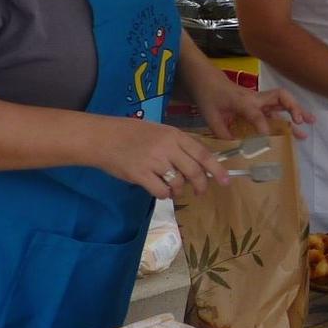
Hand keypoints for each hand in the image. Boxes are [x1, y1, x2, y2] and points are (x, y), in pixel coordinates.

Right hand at [88, 117, 226, 200]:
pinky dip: (164, 195)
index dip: (217, 169)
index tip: (226, 181)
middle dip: (201, 185)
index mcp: (174, 135)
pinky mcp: (140, 175)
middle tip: (200, 192)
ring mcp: (153, 161)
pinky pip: (161, 191)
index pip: (203, 154)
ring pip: (178, 183)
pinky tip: (159, 191)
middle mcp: (167, 147)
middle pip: (194, 171)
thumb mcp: (159, 132)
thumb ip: (178, 146)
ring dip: (179, 190)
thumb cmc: (131, 133)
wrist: (102, 138)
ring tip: (172, 189)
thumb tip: (199, 164)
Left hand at [195, 78, 311, 143]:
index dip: (262, 124)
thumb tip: (236, 150)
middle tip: (301, 121)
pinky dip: (291, 113)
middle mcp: (255, 98)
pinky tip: (299, 123)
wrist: (207, 79)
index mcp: (241, 102)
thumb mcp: (211, 117)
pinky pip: (279, 107)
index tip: (267, 138)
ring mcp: (260, 99)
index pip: (256, 113)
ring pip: (283, 101)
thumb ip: (224, 134)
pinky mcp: (261, 102)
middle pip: (280, 97)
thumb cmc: (209, 96)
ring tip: (310, 122)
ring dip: (298, 109)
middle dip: (293, 108)